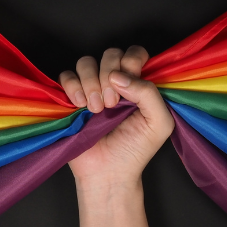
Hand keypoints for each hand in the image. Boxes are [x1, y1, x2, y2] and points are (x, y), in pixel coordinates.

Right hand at [59, 46, 173, 191]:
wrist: (109, 173)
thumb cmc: (136, 150)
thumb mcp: (159, 123)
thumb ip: (150, 93)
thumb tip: (118, 75)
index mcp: (138, 84)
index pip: (135, 53)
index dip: (131, 61)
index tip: (129, 84)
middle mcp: (115, 82)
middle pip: (110, 53)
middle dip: (109, 75)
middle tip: (112, 104)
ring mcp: (92, 88)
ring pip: (86, 62)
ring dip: (90, 82)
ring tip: (95, 109)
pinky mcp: (71, 97)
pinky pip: (66, 75)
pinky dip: (72, 86)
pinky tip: (79, 105)